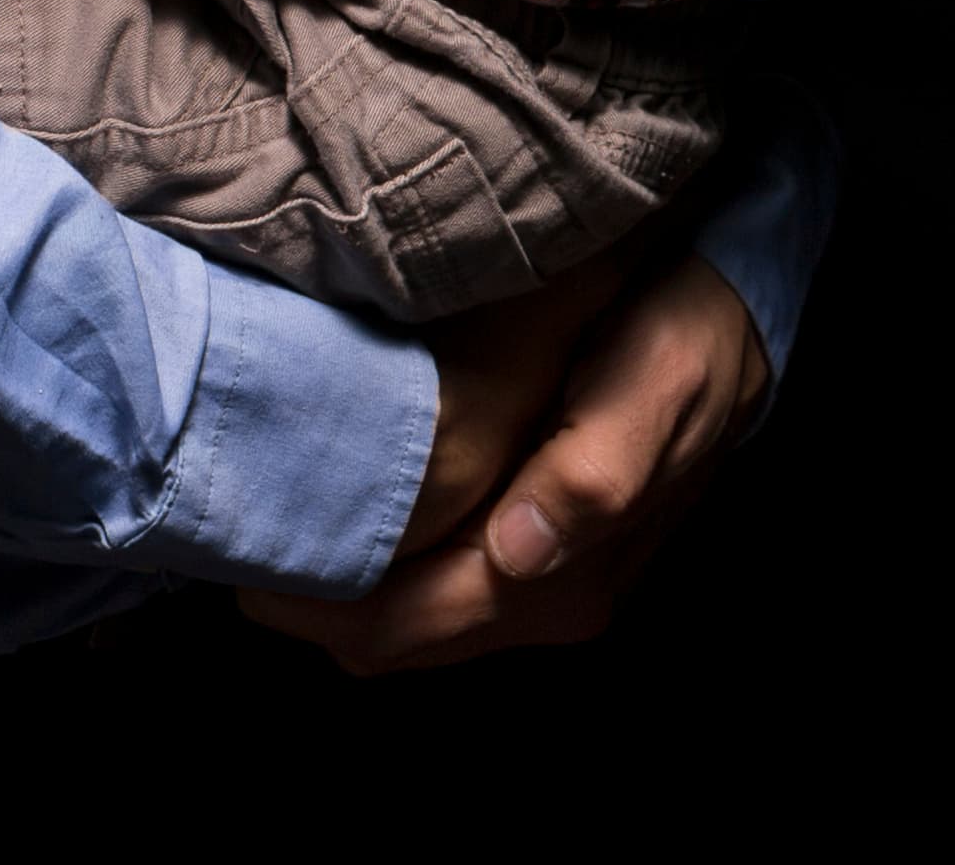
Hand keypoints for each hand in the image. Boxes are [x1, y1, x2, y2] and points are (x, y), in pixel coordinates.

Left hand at [243, 249, 771, 673]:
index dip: (319, 604)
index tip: (235, 553)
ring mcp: (538, 578)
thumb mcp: (658, 379)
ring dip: (336, 588)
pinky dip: (375, 563)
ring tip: (260, 518)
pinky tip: (335, 506)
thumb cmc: (688, 335)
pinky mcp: (531, 547)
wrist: (738, 317)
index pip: (407, 625)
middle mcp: (546, 597)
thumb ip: (597, 469)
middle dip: (307, 603)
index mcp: (563, 576)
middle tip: (216, 531)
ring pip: (406, 620)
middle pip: (392, 638)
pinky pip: (430, 582)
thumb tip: (520, 552)